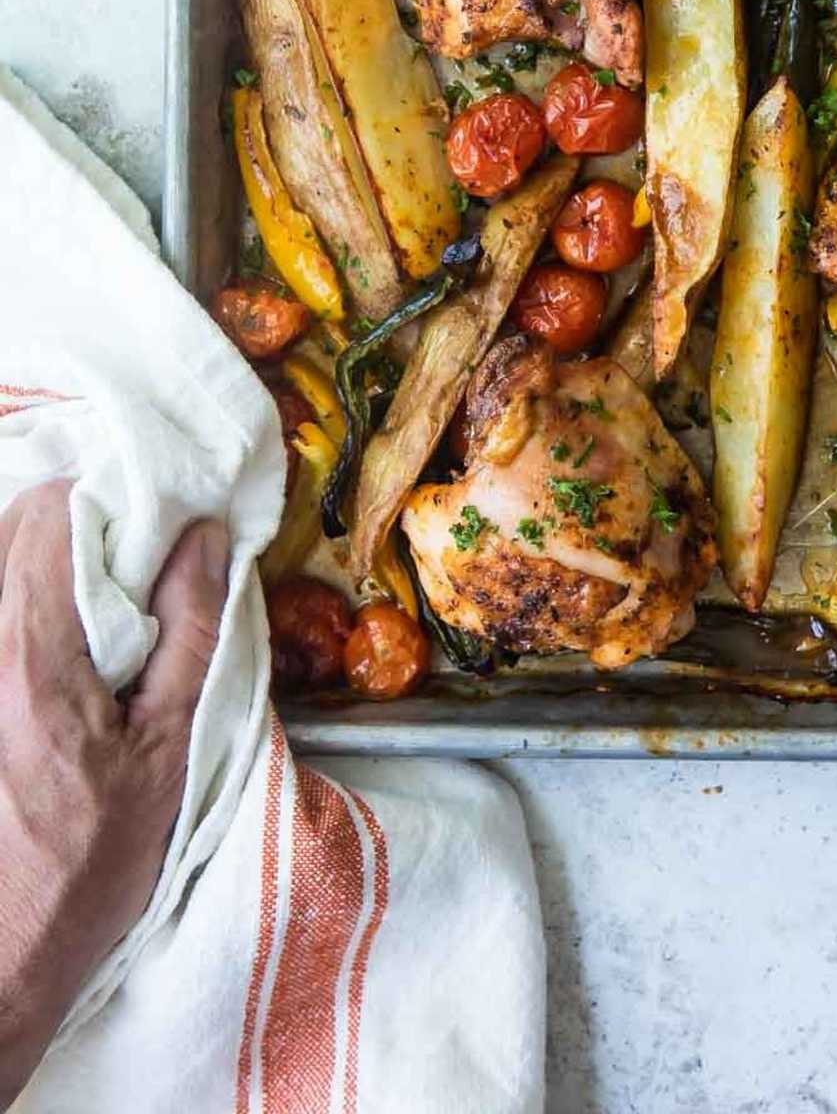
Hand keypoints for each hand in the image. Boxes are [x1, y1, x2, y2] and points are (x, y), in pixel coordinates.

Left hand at [0, 480, 227, 1106]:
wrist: (4, 955)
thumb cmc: (92, 865)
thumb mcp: (167, 749)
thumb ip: (189, 631)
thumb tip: (203, 538)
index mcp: (30, 654)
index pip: (52, 512)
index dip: (110, 495)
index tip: (160, 518)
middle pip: (15, 525)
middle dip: (81, 519)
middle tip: (140, 556)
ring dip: (50, 556)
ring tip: (107, 598)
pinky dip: (26, 596)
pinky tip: (66, 638)